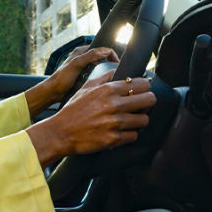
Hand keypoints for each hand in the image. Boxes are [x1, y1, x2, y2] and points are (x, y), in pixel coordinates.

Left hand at [24, 47, 118, 117]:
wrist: (52, 92)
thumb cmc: (61, 78)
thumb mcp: (76, 64)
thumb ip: (90, 56)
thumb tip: (105, 51)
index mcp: (81, 51)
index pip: (101, 49)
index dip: (111, 54)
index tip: (117, 63)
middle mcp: (83, 58)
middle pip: (102, 57)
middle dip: (109, 63)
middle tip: (114, 71)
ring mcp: (83, 68)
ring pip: (99, 67)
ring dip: (104, 71)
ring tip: (108, 77)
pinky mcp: (83, 76)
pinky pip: (95, 75)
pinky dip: (99, 77)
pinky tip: (100, 82)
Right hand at [25, 75, 155, 166]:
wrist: (61, 132)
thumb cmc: (73, 110)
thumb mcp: (86, 88)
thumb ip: (103, 78)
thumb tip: (116, 71)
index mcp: (109, 90)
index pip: (143, 84)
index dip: (145, 87)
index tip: (143, 91)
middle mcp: (115, 105)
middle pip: (150, 100)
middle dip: (148, 102)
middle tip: (142, 105)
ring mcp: (115, 123)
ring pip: (144, 120)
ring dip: (139, 120)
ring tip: (132, 120)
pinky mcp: (114, 139)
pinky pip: (134, 136)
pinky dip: (129, 134)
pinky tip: (122, 131)